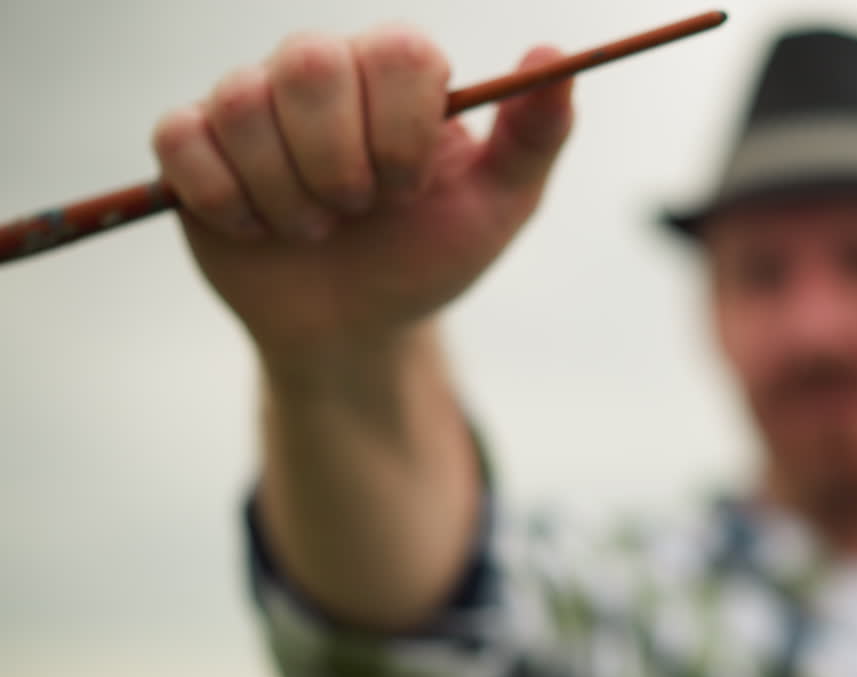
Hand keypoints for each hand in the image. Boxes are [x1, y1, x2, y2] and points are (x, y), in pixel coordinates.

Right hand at [152, 25, 573, 359]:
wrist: (355, 326)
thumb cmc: (427, 257)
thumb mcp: (498, 207)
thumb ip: (534, 135)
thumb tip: (554, 56)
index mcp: (397, 74)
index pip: (398, 51)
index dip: (402, 130)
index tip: (410, 188)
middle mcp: (322, 72)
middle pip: (310, 62)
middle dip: (340, 162)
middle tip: (359, 210)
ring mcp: (251, 105)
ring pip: (243, 105)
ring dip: (288, 193)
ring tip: (316, 227)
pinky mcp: (192, 148)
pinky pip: (182, 140)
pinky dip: (225, 198)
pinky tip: (258, 229)